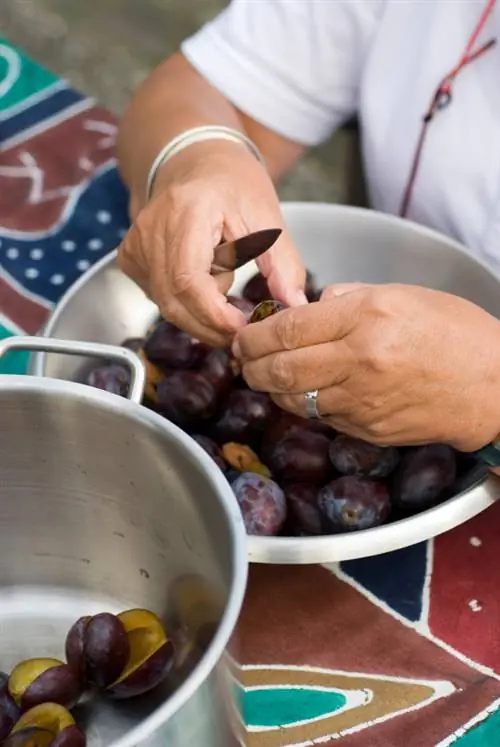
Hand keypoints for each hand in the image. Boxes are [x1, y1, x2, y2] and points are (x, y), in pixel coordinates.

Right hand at [117, 140, 305, 345]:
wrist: (199, 163)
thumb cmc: (234, 186)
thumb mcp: (268, 218)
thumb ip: (283, 265)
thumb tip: (295, 306)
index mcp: (186, 210)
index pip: (189, 279)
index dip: (214, 315)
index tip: (243, 328)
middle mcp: (151, 227)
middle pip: (173, 301)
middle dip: (211, 326)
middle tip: (242, 332)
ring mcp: (136, 244)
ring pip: (165, 305)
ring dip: (201, 316)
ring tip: (229, 301)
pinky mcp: (131, 258)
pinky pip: (159, 298)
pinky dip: (187, 305)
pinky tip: (207, 286)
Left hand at [233, 283, 499, 450]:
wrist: (494, 387)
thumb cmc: (455, 333)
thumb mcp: (402, 295)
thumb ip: (347, 299)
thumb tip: (309, 307)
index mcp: (367, 318)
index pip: (288, 328)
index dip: (255, 334)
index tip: (244, 334)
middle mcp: (360, 361)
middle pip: (281, 368)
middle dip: (250, 364)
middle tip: (242, 358)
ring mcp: (363, 400)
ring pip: (293, 399)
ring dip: (271, 388)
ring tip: (265, 375)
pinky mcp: (368, 429)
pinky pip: (320, 417)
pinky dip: (303, 404)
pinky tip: (305, 392)